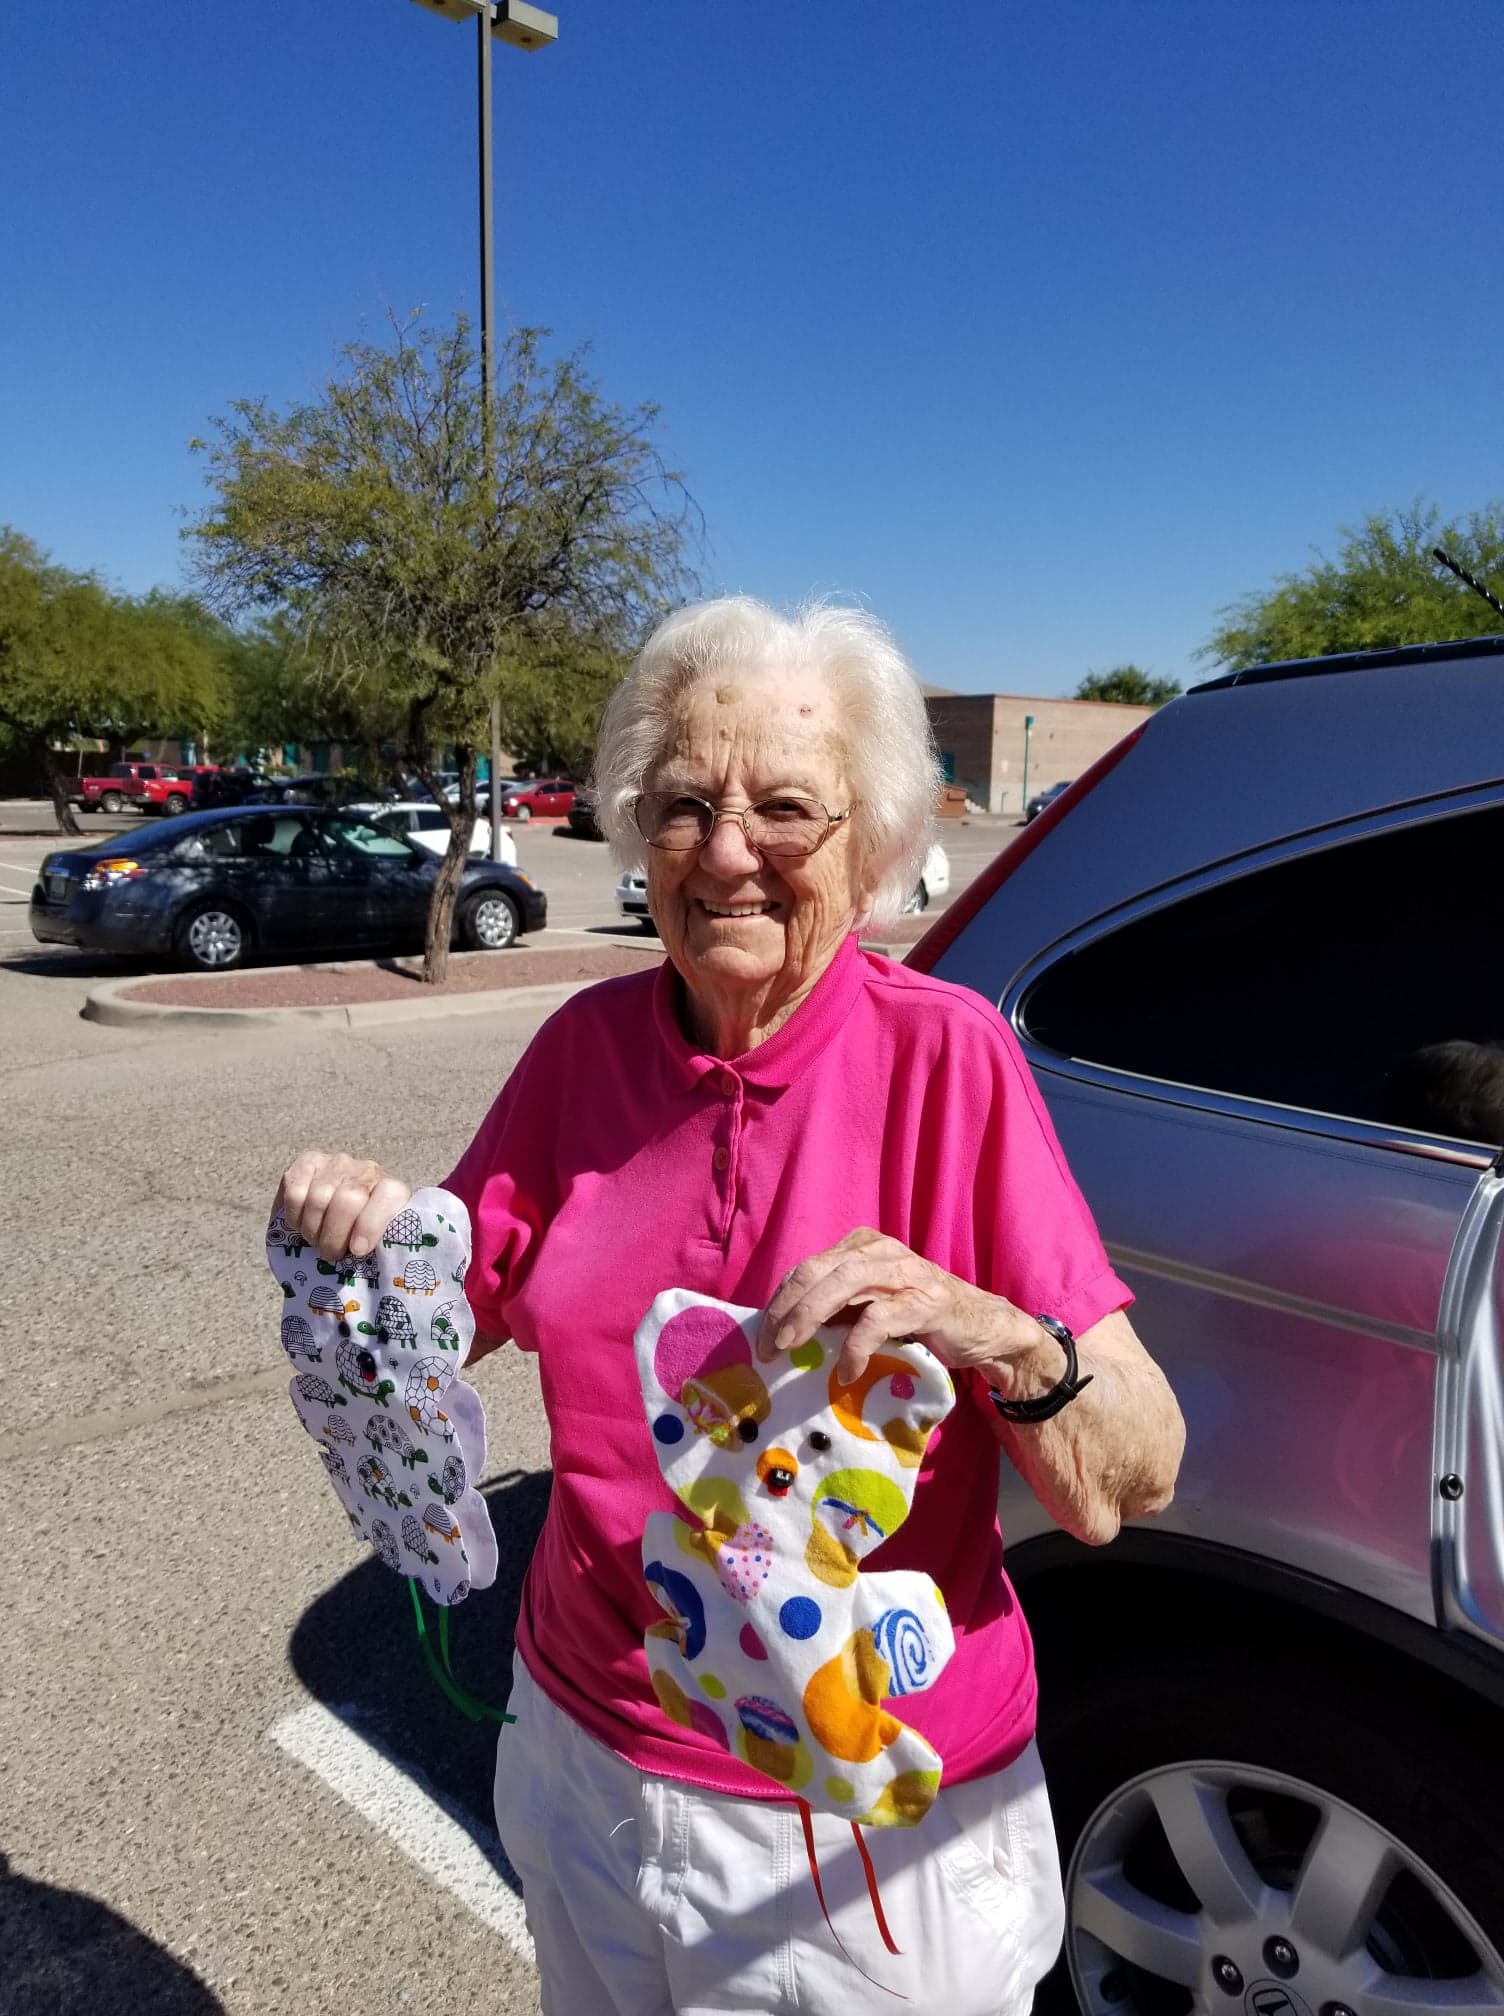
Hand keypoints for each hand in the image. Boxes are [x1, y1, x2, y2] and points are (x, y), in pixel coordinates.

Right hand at [275, 1151, 410, 1263]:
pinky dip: (295, 1216)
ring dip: (312, 1229)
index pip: (388, 1196)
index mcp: (392, 1189)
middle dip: (334, 1236)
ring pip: (318, 1198)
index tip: (358, 1250)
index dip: (370, 1225)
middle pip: (347, 1201)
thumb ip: (379, 1245)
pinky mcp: (308, 1162)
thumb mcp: (377, 1240)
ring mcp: (337, 1163)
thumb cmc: (360, 1234)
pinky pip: (295, 1192)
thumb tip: (366, 1258)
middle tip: (330, 1252)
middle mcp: (367, 1170)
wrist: (340, 1208)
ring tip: (316, 1240)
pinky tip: (302, 1224)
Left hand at [757, 1228, 1050, 1387]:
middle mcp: (880, 1252)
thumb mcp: (871, 1305)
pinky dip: (855, 1346)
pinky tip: (846, 1370)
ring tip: (791, 1350)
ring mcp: (904, 1273)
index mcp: (861, 1247)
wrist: (983, 1328)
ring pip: (842, 1285)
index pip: (806, 1268)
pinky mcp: (924, 1302)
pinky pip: (878, 1319)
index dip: (779, 1301)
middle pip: (816, 1272)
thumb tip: (785, 1332)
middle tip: (768, 1348)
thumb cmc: (920, 1318)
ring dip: (808, 1319)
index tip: (761, 1336)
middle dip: (785, 1310)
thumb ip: (837, 1308)